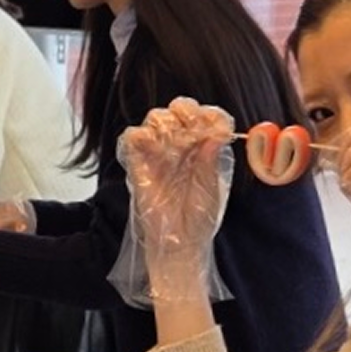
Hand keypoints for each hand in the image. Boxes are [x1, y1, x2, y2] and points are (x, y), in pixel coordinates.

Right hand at [113, 98, 234, 304]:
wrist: (180, 243)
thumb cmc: (199, 218)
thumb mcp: (212, 186)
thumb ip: (212, 159)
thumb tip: (216, 134)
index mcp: (202, 147)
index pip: (205, 116)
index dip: (211, 115)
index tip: (218, 127)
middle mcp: (180, 145)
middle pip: (179, 108)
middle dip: (189, 112)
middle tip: (196, 128)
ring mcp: (158, 153)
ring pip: (156, 117)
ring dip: (168, 123)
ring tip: (177, 143)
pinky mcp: (138, 163)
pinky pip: (132, 137)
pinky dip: (142, 135)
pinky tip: (156, 149)